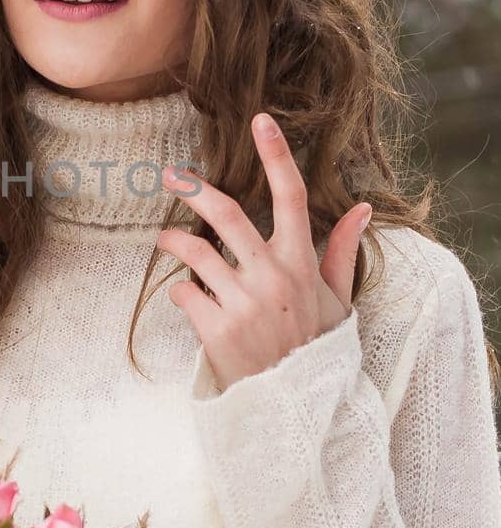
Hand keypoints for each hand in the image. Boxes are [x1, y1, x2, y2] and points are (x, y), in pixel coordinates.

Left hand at [156, 112, 370, 394]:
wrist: (295, 406)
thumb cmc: (315, 347)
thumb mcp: (335, 300)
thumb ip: (340, 251)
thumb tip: (361, 208)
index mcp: (301, 263)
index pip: (291, 197)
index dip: (276, 156)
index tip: (261, 120)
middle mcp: (272, 276)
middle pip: (227, 214)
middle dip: (194, 189)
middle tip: (170, 176)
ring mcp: (243, 302)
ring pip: (195, 252)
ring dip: (173, 243)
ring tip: (165, 241)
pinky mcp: (216, 329)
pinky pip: (183, 293)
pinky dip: (179, 292)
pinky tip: (185, 297)